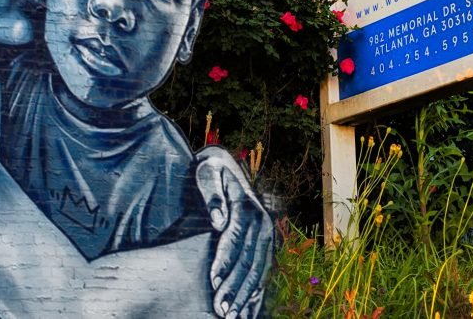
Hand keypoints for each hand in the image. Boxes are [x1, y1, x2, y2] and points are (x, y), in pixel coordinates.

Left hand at [196, 147, 272, 318]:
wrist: (224, 167)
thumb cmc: (209, 172)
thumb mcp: (206, 172)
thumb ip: (210, 192)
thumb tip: (218, 220)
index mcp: (247, 206)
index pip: (235, 239)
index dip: (224, 262)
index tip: (212, 282)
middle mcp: (262, 223)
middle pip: (248, 260)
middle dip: (235, 287)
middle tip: (221, 310)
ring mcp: (266, 236)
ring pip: (258, 271)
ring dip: (246, 297)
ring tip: (232, 316)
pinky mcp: (265, 245)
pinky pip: (262, 272)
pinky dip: (256, 293)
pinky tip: (248, 311)